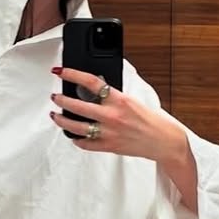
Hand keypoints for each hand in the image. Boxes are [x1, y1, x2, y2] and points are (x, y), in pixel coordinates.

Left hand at [49, 67, 183, 161]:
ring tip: (56, 116)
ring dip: (62, 121)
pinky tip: (73, 135)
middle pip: (78, 106)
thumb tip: (94, 90)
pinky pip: (86, 144)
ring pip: (77, 127)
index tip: (62, 72)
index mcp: (119, 100)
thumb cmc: (150, 120)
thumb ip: (112, 97)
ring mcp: (109, 133)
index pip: (91, 82)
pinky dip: (77, 139)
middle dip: (62, 100)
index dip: (73, 75)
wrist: (162, 141)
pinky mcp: (109, 147)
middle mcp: (112, 116)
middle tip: (56, 97)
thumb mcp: (132, 101)